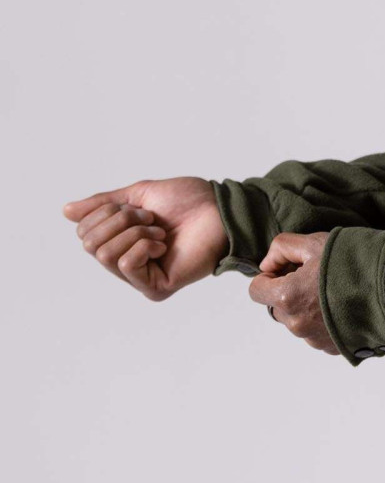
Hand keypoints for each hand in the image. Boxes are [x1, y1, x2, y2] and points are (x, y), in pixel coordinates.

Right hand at [62, 177, 228, 300]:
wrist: (220, 208)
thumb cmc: (189, 200)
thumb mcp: (138, 194)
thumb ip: (103, 205)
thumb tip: (66, 211)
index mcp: (120, 241)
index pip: (84, 232)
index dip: (108, 212)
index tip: (140, 208)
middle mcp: (126, 262)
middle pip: (90, 244)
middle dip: (120, 220)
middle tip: (150, 219)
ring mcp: (140, 278)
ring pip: (105, 254)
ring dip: (134, 232)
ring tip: (160, 232)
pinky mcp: (155, 288)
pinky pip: (127, 264)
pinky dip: (143, 245)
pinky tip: (164, 244)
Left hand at [249, 232, 339, 356]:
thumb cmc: (355, 262)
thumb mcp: (315, 242)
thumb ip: (283, 247)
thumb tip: (268, 264)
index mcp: (287, 298)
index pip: (256, 290)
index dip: (270, 274)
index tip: (291, 267)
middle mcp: (297, 324)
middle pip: (277, 306)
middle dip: (291, 289)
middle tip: (318, 273)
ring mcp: (315, 340)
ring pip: (298, 319)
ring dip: (309, 305)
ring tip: (337, 287)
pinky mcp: (333, 348)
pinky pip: (318, 332)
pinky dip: (326, 319)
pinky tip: (346, 302)